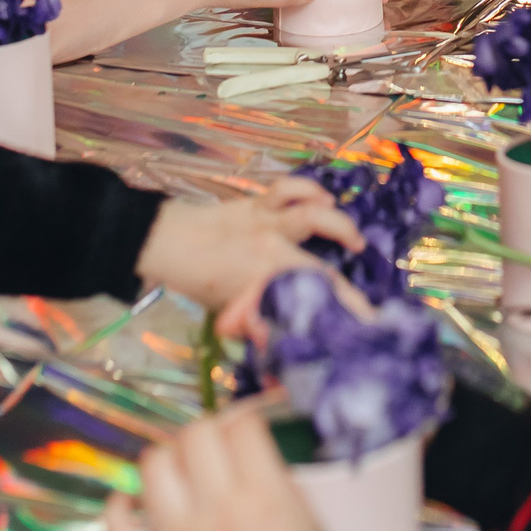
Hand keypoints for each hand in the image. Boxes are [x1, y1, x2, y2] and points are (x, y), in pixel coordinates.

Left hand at [103, 406, 327, 530]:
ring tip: (180, 471)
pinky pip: (117, 525)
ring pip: (154, 466)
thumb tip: (254, 449)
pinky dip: (119, 508)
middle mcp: (220, 514)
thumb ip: (282, 490)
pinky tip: (129, 503)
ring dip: (168, 460)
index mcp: (269, 503)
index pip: (244, 426)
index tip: (248, 430)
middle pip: (198, 434)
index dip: (247, 420)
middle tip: (216, 448)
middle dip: (208, 433)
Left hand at [134, 176, 366, 323]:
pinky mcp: (258, 202)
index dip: (344, 312)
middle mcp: (271, 248)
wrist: (164, 242)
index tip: (366, 324)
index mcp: (263, 280)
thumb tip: (283, 341)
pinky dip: (308, 190)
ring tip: (354, 240)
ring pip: (312, 215)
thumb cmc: (195, 281)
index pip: (311, 299)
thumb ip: (258, 319)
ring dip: (339, 226)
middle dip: (346, 288)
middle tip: (362, 295)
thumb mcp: (227, 310)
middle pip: (320, 265)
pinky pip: (288, 189)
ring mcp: (266, 220)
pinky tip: (323, 198)